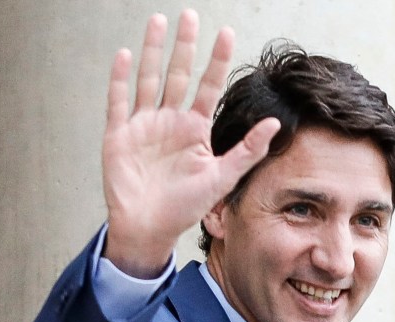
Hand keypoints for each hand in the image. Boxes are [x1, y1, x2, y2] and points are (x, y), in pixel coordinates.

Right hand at [102, 9, 279, 277]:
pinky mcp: (119, 135)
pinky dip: (121, 80)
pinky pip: (119, 102)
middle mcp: (170, 120)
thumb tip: (275, 123)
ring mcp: (143, 125)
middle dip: (184, 46)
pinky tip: (125, 56)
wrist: (150, 228)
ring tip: (158, 22)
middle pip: (178, 74)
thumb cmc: (185, 206)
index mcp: (195, 128)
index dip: (216, 60)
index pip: (208, 86)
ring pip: (148, 79)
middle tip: (190, 15)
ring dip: (152, 51)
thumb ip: (247, 150)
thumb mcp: (222, 178)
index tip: (226, 32)